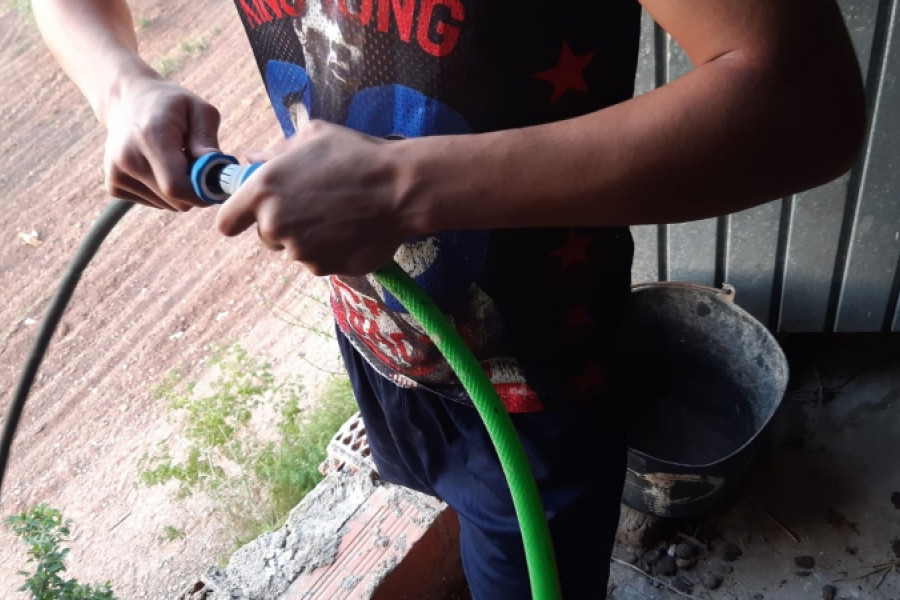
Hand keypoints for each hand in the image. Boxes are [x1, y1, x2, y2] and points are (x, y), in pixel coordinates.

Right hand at [103, 75, 220, 210]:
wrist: (126, 101)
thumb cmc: (171, 105)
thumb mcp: (199, 110)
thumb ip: (207, 139)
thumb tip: (216, 169)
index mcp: (151, 137)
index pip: (176, 186)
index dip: (202, 192)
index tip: (215, 182)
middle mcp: (128, 158)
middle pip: (175, 200)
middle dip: (195, 191)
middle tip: (198, 167)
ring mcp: (116, 174)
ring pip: (167, 205)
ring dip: (180, 191)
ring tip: (175, 161)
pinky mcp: (113, 186)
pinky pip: (155, 203)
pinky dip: (164, 193)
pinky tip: (159, 168)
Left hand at [216, 120, 414, 275]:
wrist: (401, 189)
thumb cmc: (357, 155)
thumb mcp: (312, 137)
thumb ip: (274, 153)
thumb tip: (251, 161)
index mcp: (263, 191)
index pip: (226, 222)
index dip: (238, 217)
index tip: (250, 213)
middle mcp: (275, 225)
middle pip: (265, 236)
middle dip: (281, 225)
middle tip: (310, 205)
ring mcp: (300, 251)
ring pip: (294, 249)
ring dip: (308, 237)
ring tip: (338, 215)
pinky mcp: (324, 268)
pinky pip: (319, 261)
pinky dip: (330, 250)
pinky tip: (350, 229)